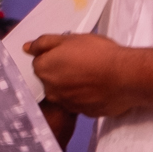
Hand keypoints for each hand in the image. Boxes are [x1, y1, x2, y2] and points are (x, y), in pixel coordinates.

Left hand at [25, 32, 139, 118]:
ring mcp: (67, 104)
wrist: (125, 77)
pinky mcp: (83, 113)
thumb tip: (26, 47)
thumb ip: (45, 43)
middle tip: (83, 62)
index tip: (71, 53)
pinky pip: (80, 102)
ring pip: (65, 92)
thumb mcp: (70, 38)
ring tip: (92, 75)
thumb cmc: (98, 53)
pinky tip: (99, 87)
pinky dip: (85, 96)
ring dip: (73, 85)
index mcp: (44, 69)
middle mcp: (51, 90)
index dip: (56, 55)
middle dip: (62, 71)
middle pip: (51, 79)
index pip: (41, 61)